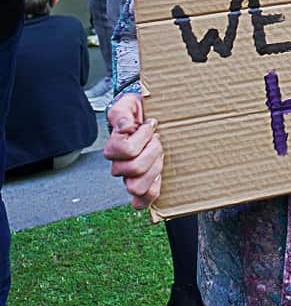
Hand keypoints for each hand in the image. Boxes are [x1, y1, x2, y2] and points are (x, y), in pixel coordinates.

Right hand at [103, 93, 164, 208]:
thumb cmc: (138, 112)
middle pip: (133, 169)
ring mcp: (131, 176)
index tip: (150, 124)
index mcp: (115, 147)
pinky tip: (158, 178)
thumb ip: (122, 113)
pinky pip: (142, 200)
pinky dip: (151, 192)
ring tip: (159, 153)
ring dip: (154, 168)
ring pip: (137, 187)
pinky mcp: (144, 183)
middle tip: (157, 139)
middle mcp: (119, 164)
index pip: (125, 150)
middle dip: (152, 151)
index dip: (141, 137)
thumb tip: (124, 127)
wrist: (147, 116)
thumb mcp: (128, 104)